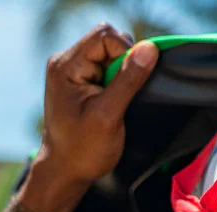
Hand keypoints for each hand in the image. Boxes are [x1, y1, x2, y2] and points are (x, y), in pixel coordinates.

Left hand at [37, 23, 158, 187]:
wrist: (65, 169)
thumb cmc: (83, 148)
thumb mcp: (108, 115)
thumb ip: (128, 80)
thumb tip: (150, 48)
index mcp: (65, 66)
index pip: (104, 36)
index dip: (126, 53)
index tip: (128, 84)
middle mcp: (66, 61)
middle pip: (108, 41)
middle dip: (124, 63)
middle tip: (121, 94)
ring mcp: (73, 70)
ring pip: (111, 53)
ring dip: (123, 73)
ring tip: (116, 100)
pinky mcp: (82, 80)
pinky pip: (108, 66)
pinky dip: (119, 80)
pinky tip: (114, 100)